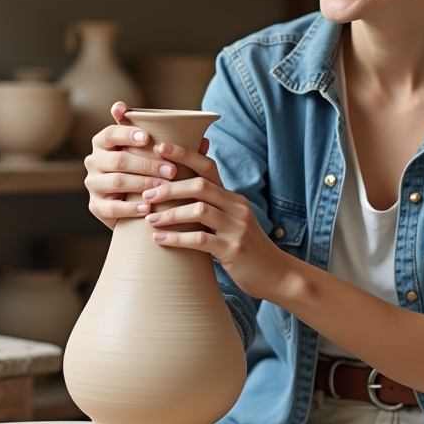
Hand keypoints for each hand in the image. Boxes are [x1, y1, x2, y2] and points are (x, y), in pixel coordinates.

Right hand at [83, 101, 178, 229]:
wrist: (135, 209)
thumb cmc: (148, 175)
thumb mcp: (157, 158)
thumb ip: (175, 148)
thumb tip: (204, 140)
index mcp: (105, 142)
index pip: (111, 132)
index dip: (127, 133)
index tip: (147, 137)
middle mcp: (94, 160)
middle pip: (118, 160)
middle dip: (147, 164)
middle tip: (171, 171)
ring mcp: (93, 184)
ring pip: (116, 182)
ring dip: (143, 184)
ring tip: (164, 188)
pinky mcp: (96, 206)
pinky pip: (112, 207)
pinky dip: (131, 208)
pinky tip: (148, 208)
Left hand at [141, 141, 294, 300]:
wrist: (276, 275)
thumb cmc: (246, 249)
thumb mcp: (232, 222)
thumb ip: (213, 208)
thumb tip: (182, 194)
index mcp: (234, 198)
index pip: (209, 167)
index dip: (184, 155)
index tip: (160, 148)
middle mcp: (237, 208)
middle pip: (200, 185)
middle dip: (170, 187)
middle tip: (147, 194)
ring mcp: (236, 228)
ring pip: (199, 210)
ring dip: (170, 213)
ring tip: (149, 218)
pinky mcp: (233, 250)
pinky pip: (200, 239)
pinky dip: (176, 238)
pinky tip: (159, 240)